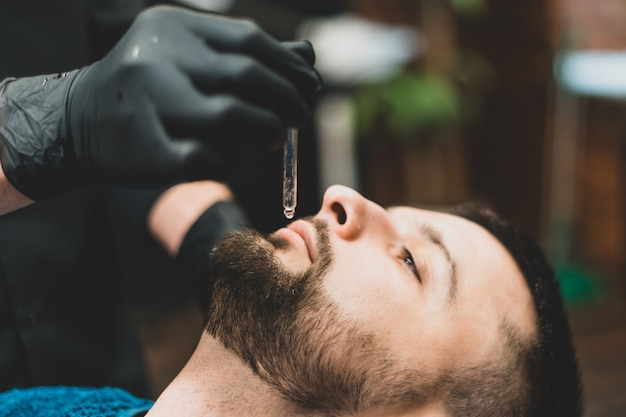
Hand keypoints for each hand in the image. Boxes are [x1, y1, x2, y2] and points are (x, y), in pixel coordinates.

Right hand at [0, 5, 321, 199]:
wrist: (78, 122)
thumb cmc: (151, 89)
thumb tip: (306, 58)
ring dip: (264, 130)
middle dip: (286, 99)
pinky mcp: (145, 152)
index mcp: (172, 27)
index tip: (310, 86)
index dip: (288, 67)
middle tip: (298, 116)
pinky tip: (230, 159)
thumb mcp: (191, 58)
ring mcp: (147, 105)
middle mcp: (155, 58)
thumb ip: (246, 56)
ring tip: (273, 137)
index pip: (249, 40)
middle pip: (244, 76)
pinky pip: (208, 160)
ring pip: (229, 118)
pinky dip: (230, 162)